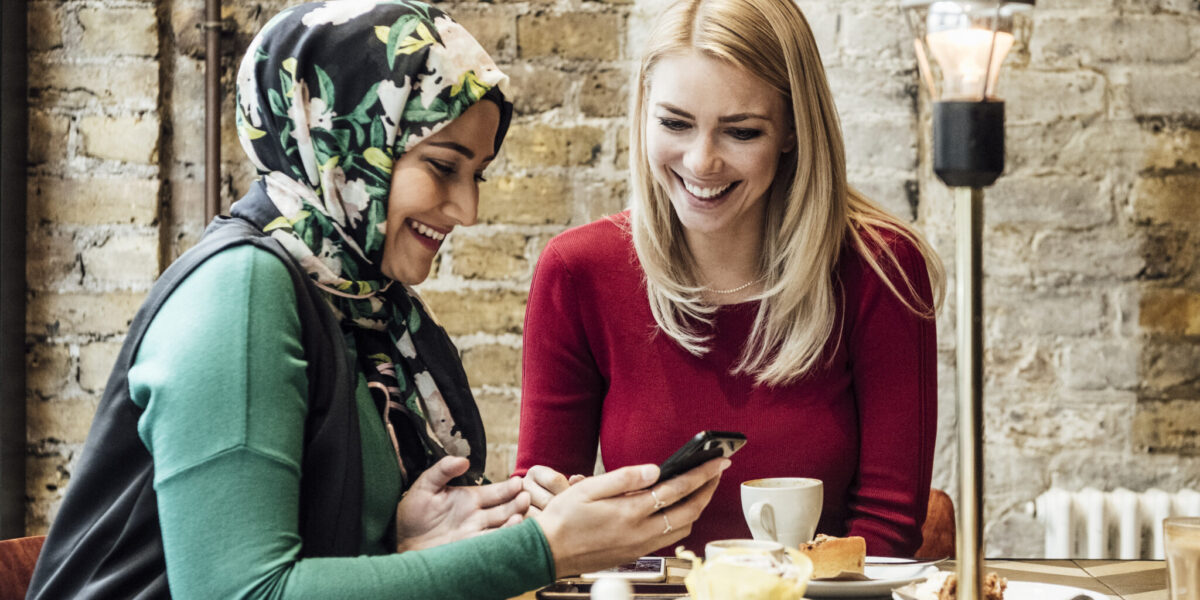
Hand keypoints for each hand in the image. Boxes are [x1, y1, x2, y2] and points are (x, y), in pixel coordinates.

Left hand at [395, 456, 530, 551]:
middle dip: (517, 503)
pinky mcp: (472, 550)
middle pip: (505, 509)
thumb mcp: (425, 486)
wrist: (402, 543)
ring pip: (503, 527)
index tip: (519, 483)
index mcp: (469, 499)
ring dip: (514, 521)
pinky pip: (493, 543)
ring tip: (520, 515)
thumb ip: (442, 470)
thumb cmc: (412, 514)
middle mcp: (477, 516)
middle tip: (525, 497)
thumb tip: (463, 460)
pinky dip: (504, 538)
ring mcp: (476, 534)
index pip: (496, 492)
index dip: (509, 488)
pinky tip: (511, 532)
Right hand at [533, 457, 728, 576]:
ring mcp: (640, 546)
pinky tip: (677, 509)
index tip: (717, 461)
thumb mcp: (588, 488)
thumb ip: (624, 478)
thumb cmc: (563, 519)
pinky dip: (682, 521)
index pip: (678, 489)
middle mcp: (641, 533)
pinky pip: (669, 538)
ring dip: (698, 507)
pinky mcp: (635, 554)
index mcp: (631, 512)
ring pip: (683, 527)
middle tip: (717, 471)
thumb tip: (654, 469)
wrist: (547, 553)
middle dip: (709, 489)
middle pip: (690, 511)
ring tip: (701, 488)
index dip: (702, 473)